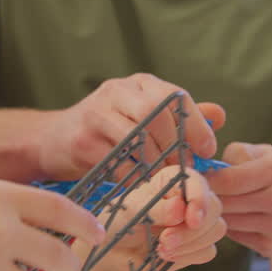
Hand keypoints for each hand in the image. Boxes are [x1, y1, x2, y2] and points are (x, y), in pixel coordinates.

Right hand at [36, 73, 224, 181]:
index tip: (207, 151)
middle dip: (174, 145)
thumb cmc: (107, 132)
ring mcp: (96, 113)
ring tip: (165, 180)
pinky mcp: (81, 140)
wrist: (51, 140)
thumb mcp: (144, 118)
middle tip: (184, 170)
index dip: (195, 125)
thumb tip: (219, 116)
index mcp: (139, 83)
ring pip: (136, 136)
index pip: (174, 96)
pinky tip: (141, 187)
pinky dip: (133, 177)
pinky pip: (116, 162)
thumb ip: (180, 118)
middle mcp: (117, 91)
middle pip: (155, 112)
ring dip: (155, 163)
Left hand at [75, 167, 224, 270]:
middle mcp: (189, 198)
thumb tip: (180, 208)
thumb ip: (155, 210)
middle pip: (214, 208)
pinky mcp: (198, 245)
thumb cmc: (120, 223)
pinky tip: (167, 256)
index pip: (197, 182)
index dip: (199, 199)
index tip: (192, 220)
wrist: (114, 253)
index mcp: (173, 180)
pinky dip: (189, 256)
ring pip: (216, 229)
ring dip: (189, 244)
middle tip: (164, 240)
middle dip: (192, 229)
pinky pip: (208, 251)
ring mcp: (196, 222)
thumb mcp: (131, 213)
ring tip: (160, 249)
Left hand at [211, 143, 271, 262]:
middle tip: (203, 190)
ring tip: (224, 201)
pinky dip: (233, 225)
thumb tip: (210, 164)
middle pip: (225, 201)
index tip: (201, 175)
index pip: (229, 179)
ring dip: (220, 212)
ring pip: (227, 220)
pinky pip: (236, 235)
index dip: (208, 178)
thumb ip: (245, 153)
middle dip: (210, 196)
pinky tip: (242, 216)